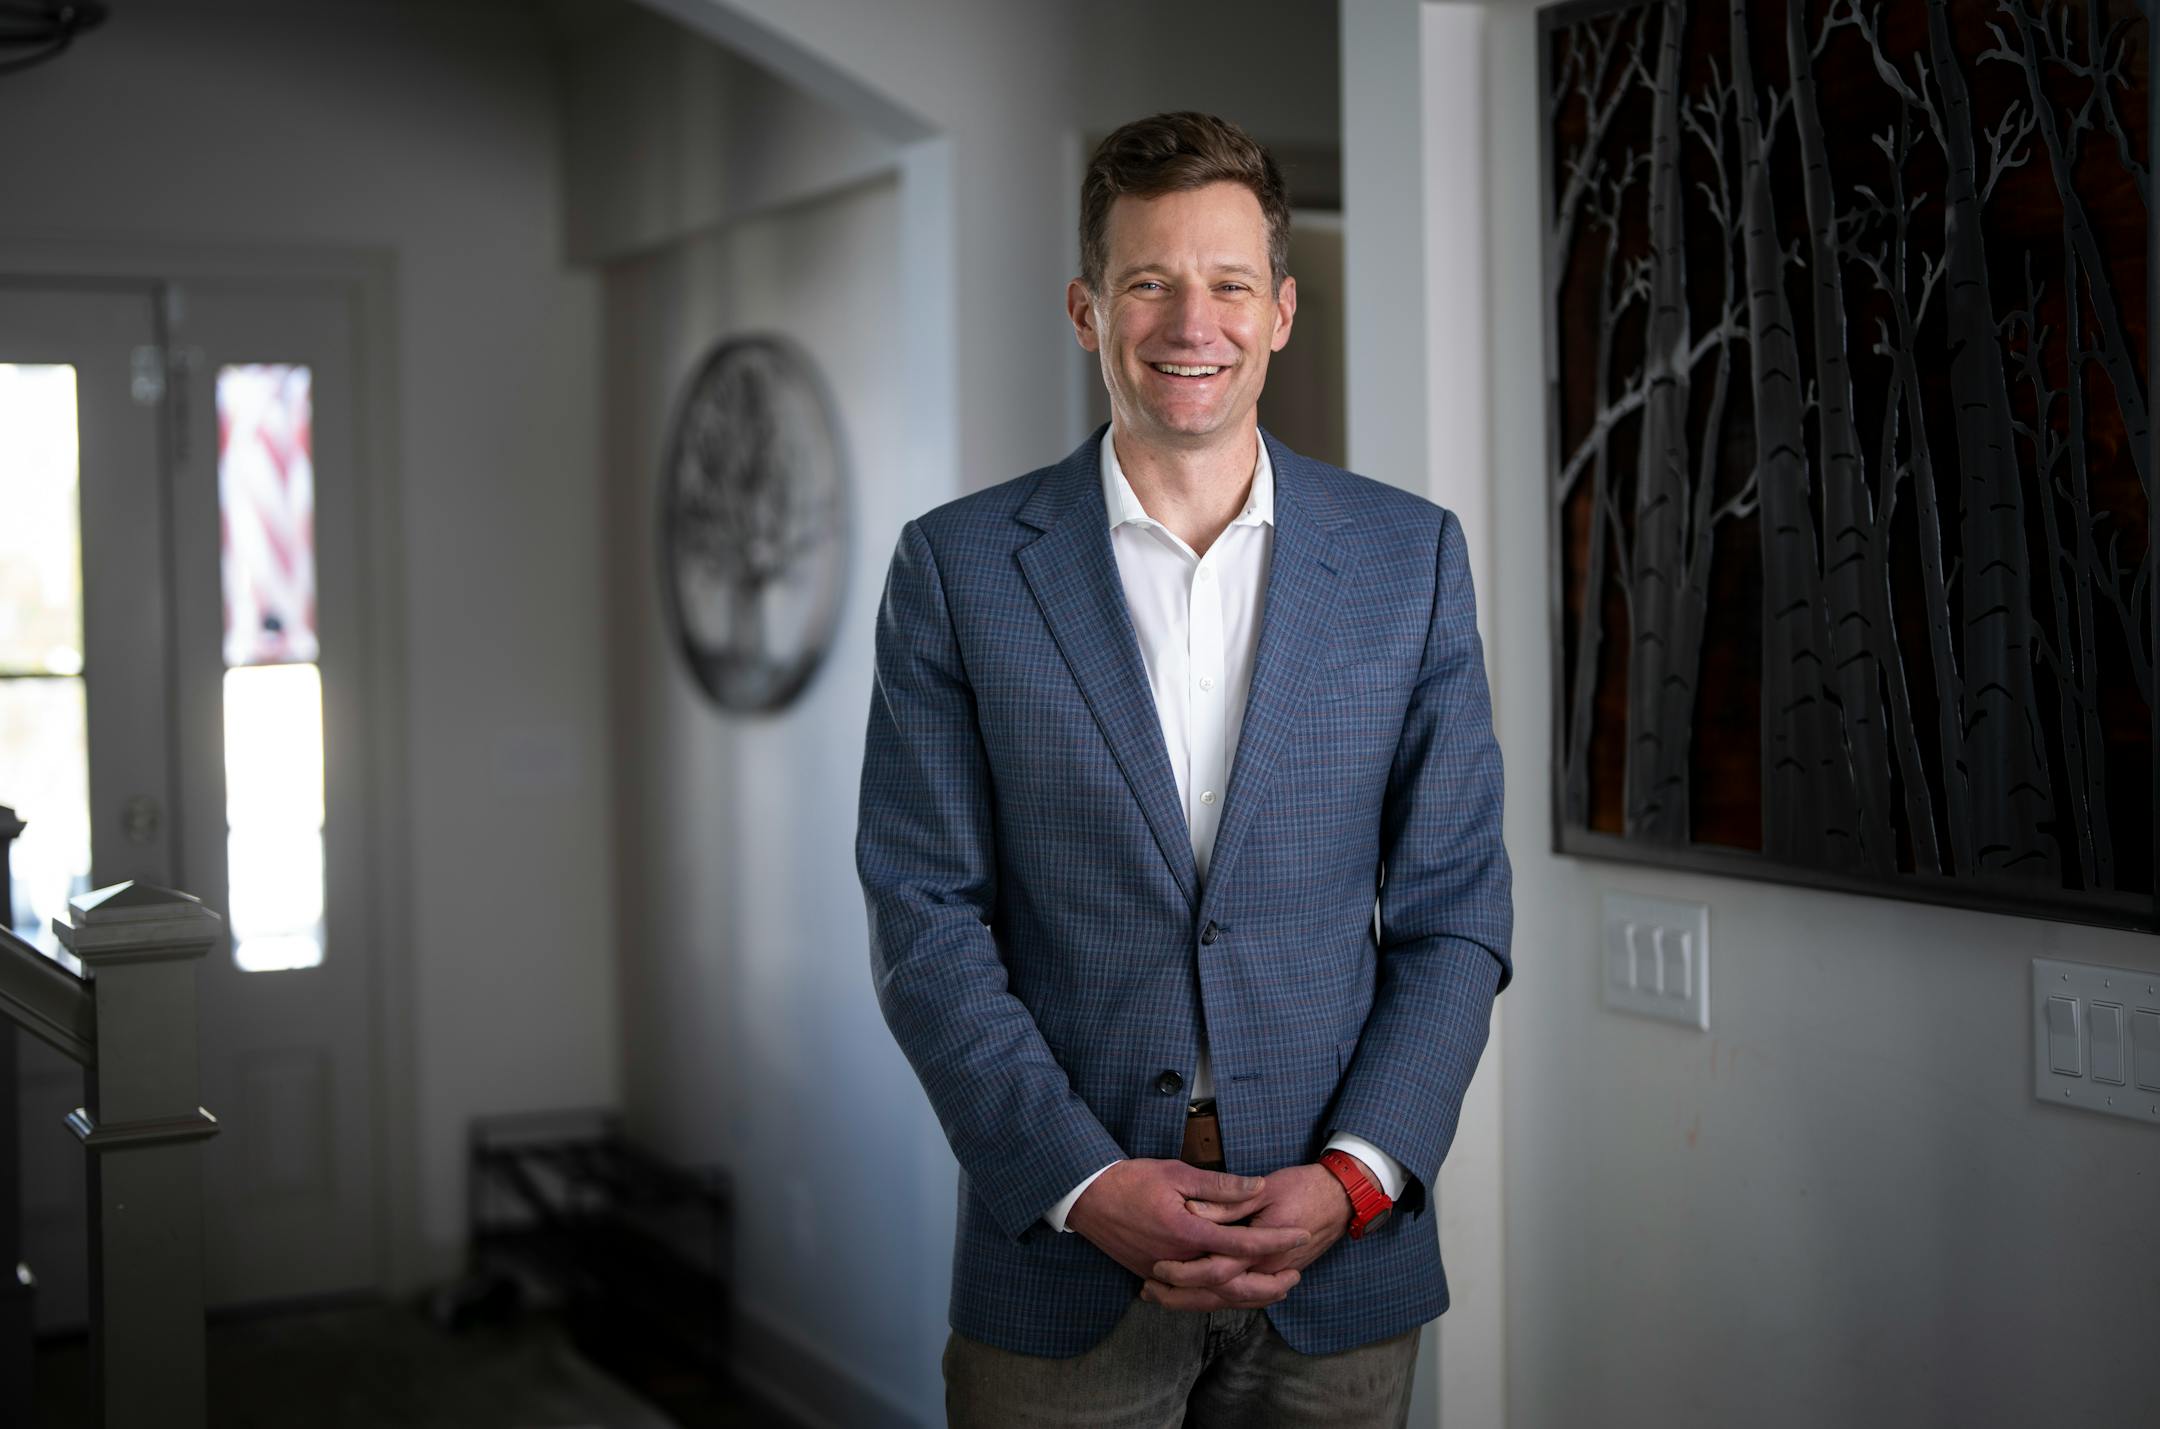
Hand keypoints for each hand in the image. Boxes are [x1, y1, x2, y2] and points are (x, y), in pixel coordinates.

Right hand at [1067, 1159, 1308, 1308]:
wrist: (1086, 1197)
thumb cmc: (1130, 1180)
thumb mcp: (1176, 1172)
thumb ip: (1220, 1185)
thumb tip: (1258, 1187)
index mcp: (1188, 1233)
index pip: (1243, 1244)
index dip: (1276, 1240)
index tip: (1300, 1234)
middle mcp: (1178, 1261)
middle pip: (1233, 1285)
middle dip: (1269, 1283)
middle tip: (1295, 1276)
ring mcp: (1164, 1273)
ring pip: (1213, 1297)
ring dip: (1247, 1296)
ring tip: (1273, 1289)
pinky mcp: (1153, 1276)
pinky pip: (1192, 1297)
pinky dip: (1218, 1297)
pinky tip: (1233, 1292)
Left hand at [1141, 1161, 1354, 1309]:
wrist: (1343, 1197)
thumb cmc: (1305, 1187)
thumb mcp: (1265, 1188)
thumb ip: (1228, 1202)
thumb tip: (1193, 1211)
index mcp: (1261, 1249)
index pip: (1215, 1270)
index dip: (1184, 1272)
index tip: (1156, 1267)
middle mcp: (1267, 1270)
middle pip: (1218, 1296)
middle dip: (1182, 1297)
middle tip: (1150, 1290)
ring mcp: (1274, 1275)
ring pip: (1230, 1301)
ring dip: (1196, 1302)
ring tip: (1164, 1296)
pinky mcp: (1277, 1274)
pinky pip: (1245, 1297)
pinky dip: (1220, 1299)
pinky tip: (1200, 1294)